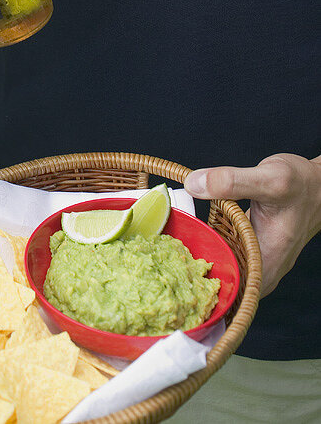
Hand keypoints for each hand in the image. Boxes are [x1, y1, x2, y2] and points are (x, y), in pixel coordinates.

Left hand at [184, 153, 320, 295]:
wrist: (319, 184)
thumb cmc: (301, 184)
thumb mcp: (268, 178)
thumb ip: (231, 181)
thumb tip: (193, 184)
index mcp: (266, 262)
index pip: (228, 291)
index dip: (198, 286)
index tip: (172, 270)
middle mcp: (263, 269)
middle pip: (222, 287)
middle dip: (192, 276)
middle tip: (164, 259)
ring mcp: (258, 261)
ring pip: (224, 272)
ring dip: (199, 262)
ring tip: (170, 250)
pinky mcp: (253, 249)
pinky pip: (227, 256)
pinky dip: (210, 248)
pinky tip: (191, 236)